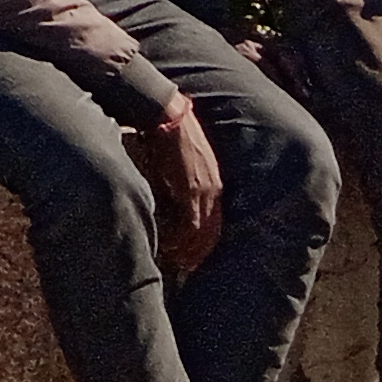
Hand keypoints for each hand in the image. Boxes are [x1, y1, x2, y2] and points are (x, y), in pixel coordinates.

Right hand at [123, 96, 224, 279]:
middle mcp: (213, 189)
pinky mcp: (191, 189)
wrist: (167, 114)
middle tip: (188, 266)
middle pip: (212, 231)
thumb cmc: (171, 133)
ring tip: (178, 262)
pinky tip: (171, 247)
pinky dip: (181, 239)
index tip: (195, 256)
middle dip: (200, 251)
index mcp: (212, 182)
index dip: (205, 241)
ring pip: (203, 232)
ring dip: (190, 249)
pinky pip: (190, 223)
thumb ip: (182, 179)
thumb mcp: (183, 160)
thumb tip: (171, 194)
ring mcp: (204, 190)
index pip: (214, 222)